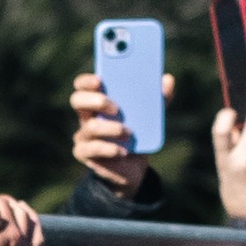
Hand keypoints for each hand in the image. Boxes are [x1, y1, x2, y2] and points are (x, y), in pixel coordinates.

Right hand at [71, 66, 171, 196]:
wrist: (133, 166)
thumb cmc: (137, 134)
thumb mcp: (149, 115)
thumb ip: (158, 98)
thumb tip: (168, 79)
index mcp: (97, 101)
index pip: (82, 85)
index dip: (86, 81)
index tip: (99, 81)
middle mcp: (86, 116)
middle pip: (77, 100)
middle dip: (95, 101)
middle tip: (116, 108)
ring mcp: (83, 135)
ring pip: (90, 127)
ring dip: (111, 128)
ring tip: (129, 133)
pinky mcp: (84, 153)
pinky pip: (92, 149)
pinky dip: (109, 149)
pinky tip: (122, 151)